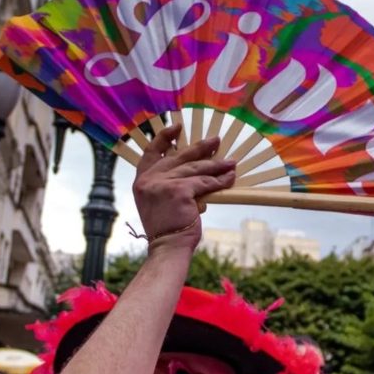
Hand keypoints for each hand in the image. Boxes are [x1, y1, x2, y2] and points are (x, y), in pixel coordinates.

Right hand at [133, 124, 235, 252]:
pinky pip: (204, 182)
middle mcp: (149, 179)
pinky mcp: (179, 190)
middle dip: (201, 147)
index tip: (177, 127)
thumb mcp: (159, 201)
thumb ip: (168, 183)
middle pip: (180, 157)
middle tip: (216, 140)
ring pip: (196, 169)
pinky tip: (229, 179)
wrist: (167, 247)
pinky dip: (219, 181)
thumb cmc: (167, 228)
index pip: (151, 151)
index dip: (164, 137)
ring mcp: (163, 183)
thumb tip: (194, 168)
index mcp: (142, 180)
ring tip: (231, 163)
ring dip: (217, 165)